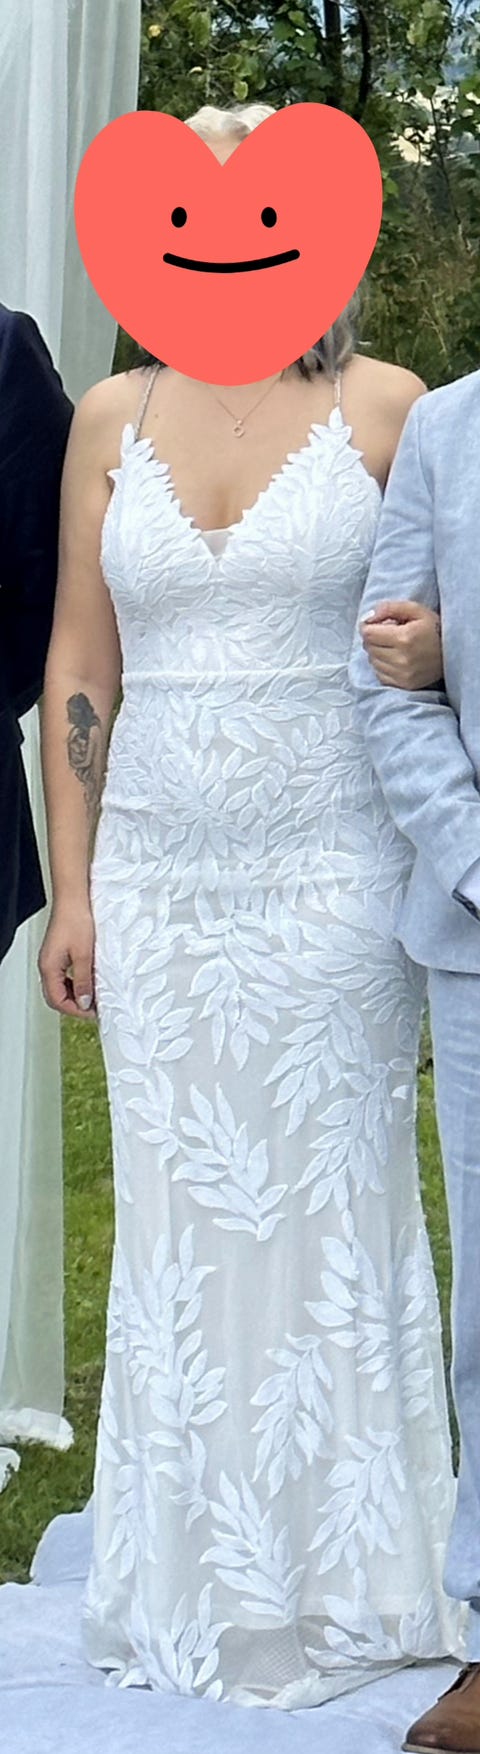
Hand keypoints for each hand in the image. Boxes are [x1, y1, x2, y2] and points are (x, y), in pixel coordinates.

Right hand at [38, 903, 96, 1018]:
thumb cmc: (76, 919)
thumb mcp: (84, 955)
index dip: (76, 1010)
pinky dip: (75, 982)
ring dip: (76, 994)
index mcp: (49, 968)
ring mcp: (51, 959)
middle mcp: (47, 965)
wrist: (73, 898)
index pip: (57, 1001)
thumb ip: (83, 981)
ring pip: (60, 987)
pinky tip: (88, 979)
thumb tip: (84, 1002)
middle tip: (94, 1007)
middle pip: (56, 996)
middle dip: (75, 1005)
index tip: (94, 1011)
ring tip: (94, 995)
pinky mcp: (58, 953)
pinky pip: (63, 976)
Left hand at [360, 600, 442, 689]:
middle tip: (388, 633)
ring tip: (393, 646)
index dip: (368, 626)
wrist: (454, 653)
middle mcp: (401, 659)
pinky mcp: (404, 685)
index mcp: (404, 638)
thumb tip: (368, 616)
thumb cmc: (434, 628)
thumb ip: (390, 608)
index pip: (368, 634)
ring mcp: (403, 675)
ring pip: (373, 662)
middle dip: (373, 638)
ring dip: (378, 652)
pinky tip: (395, 659)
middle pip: (369, 647)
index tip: (376, 624)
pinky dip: (383, 666)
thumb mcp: (416, 610)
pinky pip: (380, 675)